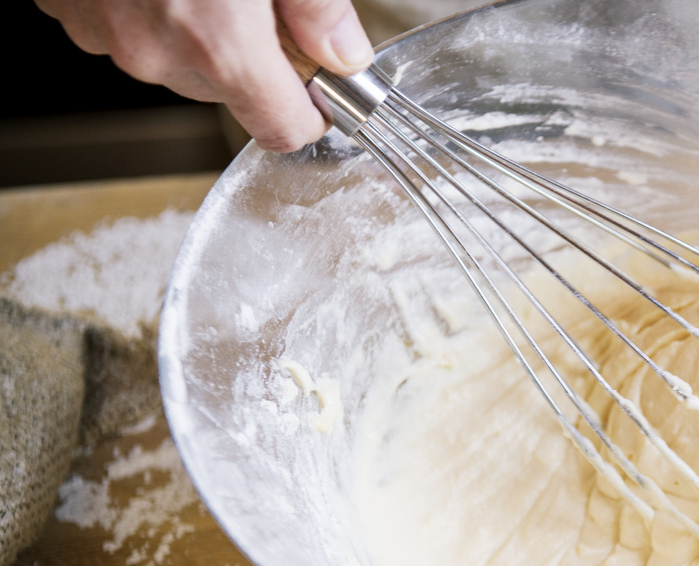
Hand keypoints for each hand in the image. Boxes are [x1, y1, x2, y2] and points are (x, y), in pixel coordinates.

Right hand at [35, 0, 374, 152]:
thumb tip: (342, 50)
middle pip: (226, 93)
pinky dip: (143, 6)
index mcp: (218, 42)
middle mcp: (154, 50)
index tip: (317, 91)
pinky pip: (121, 27)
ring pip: (172, 60)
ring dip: (192, 29)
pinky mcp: (66, 7)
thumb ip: (317, 6)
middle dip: (248, 57)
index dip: (308, 112)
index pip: (281, 129)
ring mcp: (101, 31)